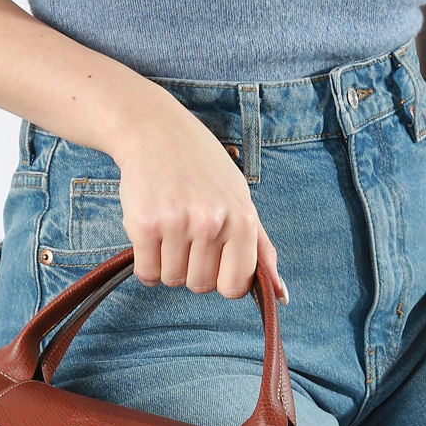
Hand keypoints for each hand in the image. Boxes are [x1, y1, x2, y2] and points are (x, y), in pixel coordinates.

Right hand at [112, 106, 288, 302]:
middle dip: (191, 269)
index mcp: (242, 219)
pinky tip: (152, 236)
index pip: (234, 286)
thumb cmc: (203, 167)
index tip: (213, 259)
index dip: (221, 279)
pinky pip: (146, 273)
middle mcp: (212, 223)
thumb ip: (261, 248)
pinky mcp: (144, 224)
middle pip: (200, 286)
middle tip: (187, 236)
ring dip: (167, 265)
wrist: (156, 132)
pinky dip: (146, 263)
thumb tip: (280, 293)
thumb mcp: (241, 199)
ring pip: (171, 280)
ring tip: (169, 230)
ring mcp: (177, 224)